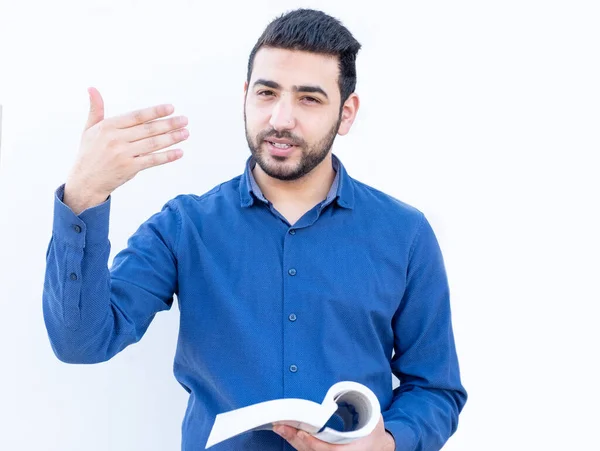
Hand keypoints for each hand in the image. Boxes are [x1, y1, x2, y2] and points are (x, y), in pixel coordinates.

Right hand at [63, 87, 188, 213]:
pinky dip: (167, 156)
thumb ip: (95, 109)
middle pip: (148, 129)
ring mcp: (123, 154)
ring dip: (172, 138)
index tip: (171, 108)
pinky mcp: (129, 168)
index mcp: (107, 127)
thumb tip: (92, 88)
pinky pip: (152, 160)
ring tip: (185, 133)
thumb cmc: (89, 153)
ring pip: (153, 144)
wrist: (85, 181)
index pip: (137, 116)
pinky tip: (179, 152)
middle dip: (169, 124)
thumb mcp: (89, 129)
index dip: (155, 111)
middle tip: (184, 120)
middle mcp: (115, 139)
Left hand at [273, 414, 394, 450]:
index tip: (301, 433)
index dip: (312, 442)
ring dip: (293, 440)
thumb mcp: (372, 418)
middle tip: (281, 426)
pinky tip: (289, 432)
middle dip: (295, 439)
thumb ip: (360, 406)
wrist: (380, 447)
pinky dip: (298, 443)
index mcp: (352, 450)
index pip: (328, 450)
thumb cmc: (375, 433)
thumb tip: (347, 390)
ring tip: (280, 427)